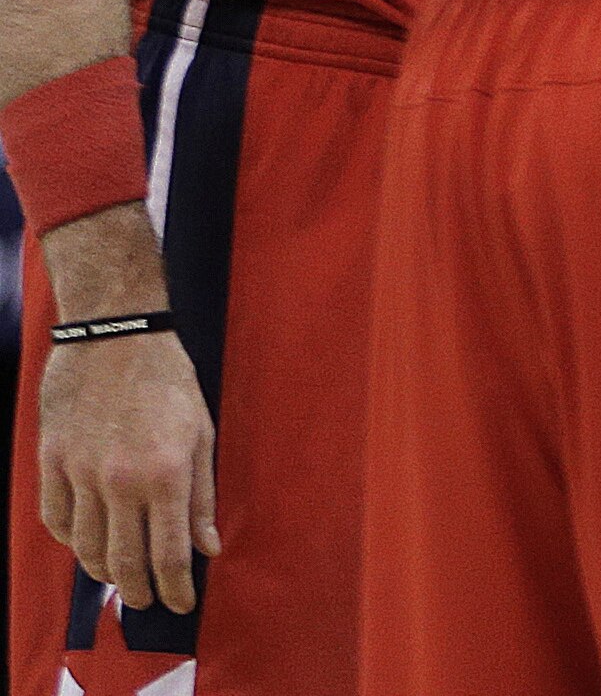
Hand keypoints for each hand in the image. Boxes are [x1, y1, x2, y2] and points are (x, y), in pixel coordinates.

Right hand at [35, 331, 218, 613]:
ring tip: (118, 577)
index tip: (181, 605)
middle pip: (123, 561)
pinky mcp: (51, 461)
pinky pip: (56, 518)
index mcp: (166, 474)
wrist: (113, 336)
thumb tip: (209, 545)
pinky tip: (85, 542)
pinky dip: (71, 539)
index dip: (176, 588)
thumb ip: (203, 494)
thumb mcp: (202, 432)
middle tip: (147, 602)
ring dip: (102, 571)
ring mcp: (79, 473)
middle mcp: (120, 482)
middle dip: (138, 590)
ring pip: (85, 547)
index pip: (170, 553)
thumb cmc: (168, 379)